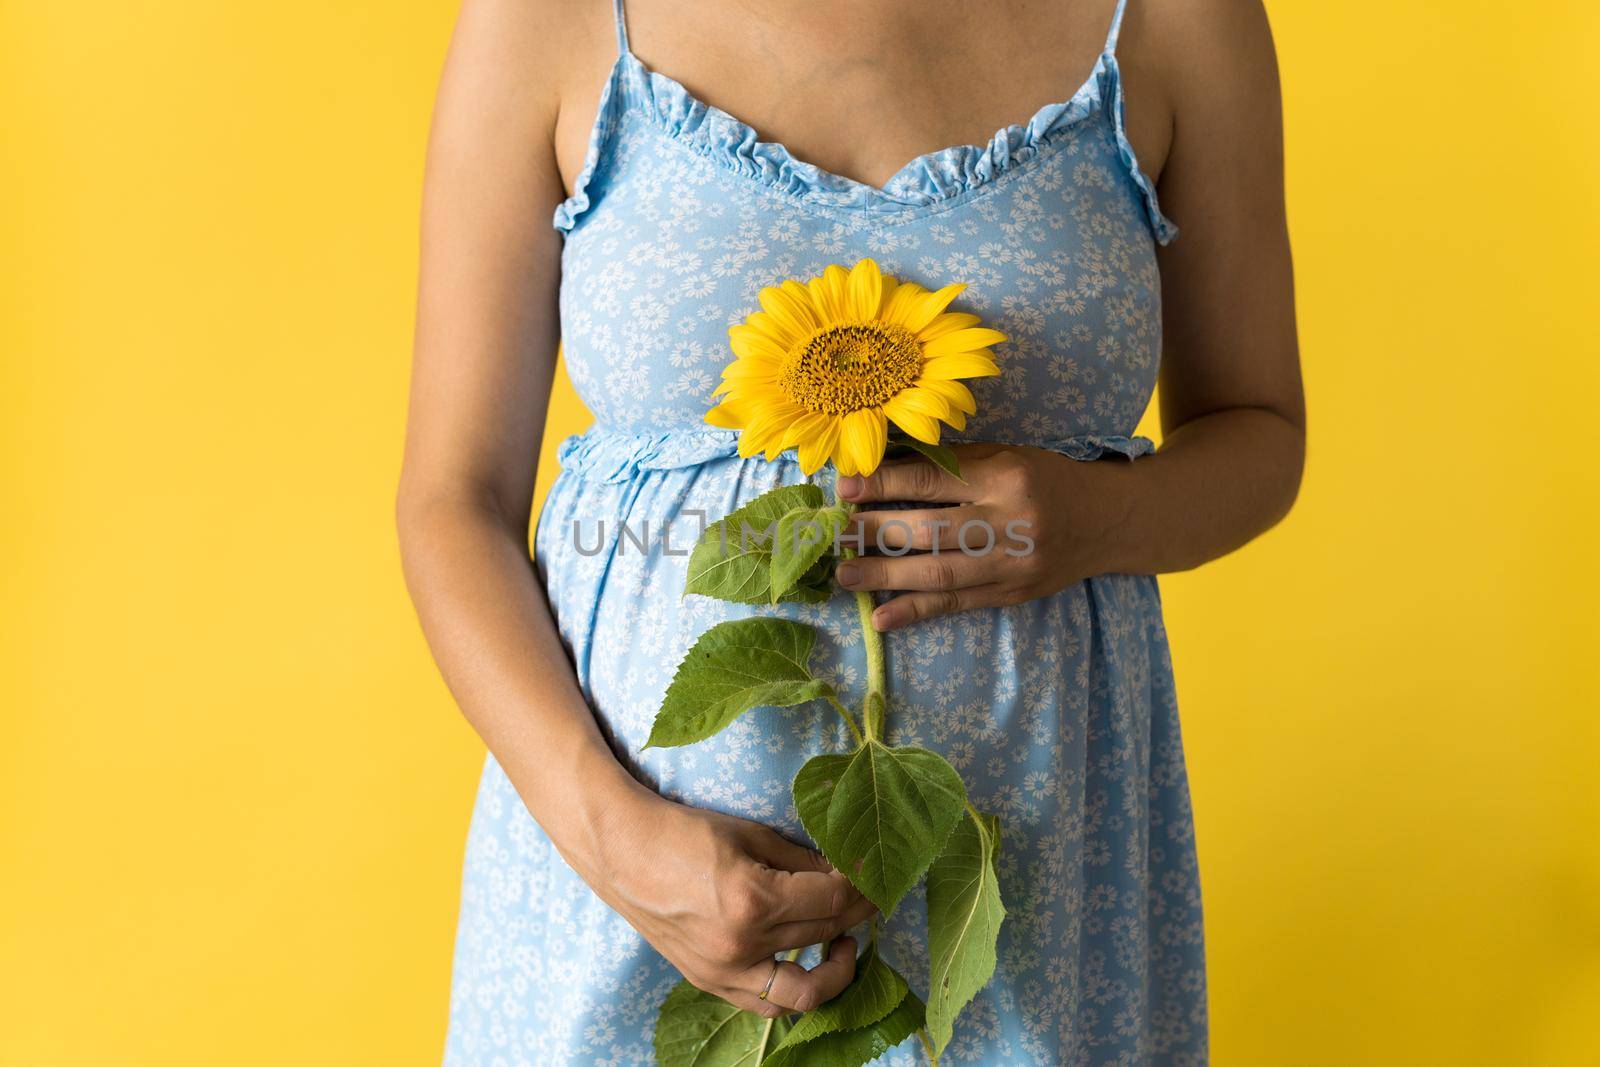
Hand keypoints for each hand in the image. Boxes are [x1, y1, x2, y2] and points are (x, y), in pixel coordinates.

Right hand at [594, 792, 877, 1017]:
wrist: (620, 852)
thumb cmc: (681, 832)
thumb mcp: (749, 835)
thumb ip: (800, 861)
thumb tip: (842, 874)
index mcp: (753, 899)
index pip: (831, 902)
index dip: (860, 888)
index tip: (875, 876)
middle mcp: (741, 944)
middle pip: (822, 936)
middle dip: (856, 915)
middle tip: (873, 898)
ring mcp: (723, 970)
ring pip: (801, 987)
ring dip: (835, 969)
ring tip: (846, 942)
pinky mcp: (709, 981)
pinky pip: (765, 1002)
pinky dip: (794, 990)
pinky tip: (807, 962)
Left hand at [834, 443, 1129, 630]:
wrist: (1108, 520)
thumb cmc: (1046, 478)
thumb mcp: (1006, 456)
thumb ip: (951, 464)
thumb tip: (882, 469)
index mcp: (1007, 477)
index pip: (935, 481)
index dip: (886, 485)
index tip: (844, 488)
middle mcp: (1011, 522)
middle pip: (933, 531)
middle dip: (877, 533)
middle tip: (834, 535)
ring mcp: (1013, 565)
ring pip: (941, 573)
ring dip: (886, 578)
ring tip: (844, 576)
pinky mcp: (1013, 595)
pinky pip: (958, 605)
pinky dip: (917, 612)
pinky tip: (882, 620)